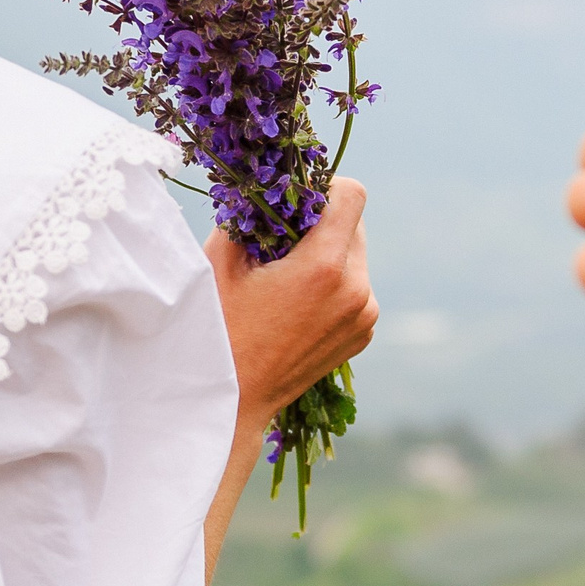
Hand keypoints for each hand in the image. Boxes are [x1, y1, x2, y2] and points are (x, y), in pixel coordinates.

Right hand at [206, 177, 378, 423]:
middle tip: (279, 243)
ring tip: (286, 278)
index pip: (352, 195)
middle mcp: (357, 290)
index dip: (323, 187)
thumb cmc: (218, 327)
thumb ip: (250, 214)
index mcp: (325, 268)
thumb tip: (267, 186)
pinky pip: (356, 286)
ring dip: (327, 253)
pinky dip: (333, 283)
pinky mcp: (364, 332)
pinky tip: (298, 304)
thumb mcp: (221, 261)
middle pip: (353, 224)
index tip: (293, 202)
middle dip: (320, 223)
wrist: (233, 399)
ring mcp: (365, 315)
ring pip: (355, 255)